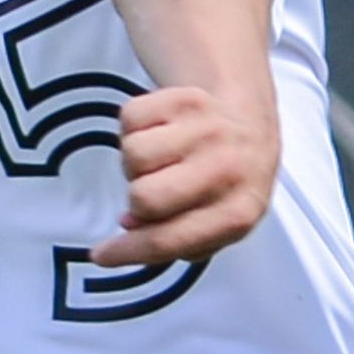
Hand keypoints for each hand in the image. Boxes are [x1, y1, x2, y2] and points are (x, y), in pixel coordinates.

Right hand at [96, 83, 271, 267]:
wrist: (251, 128)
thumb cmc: (227, 185)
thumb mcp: (214, 229)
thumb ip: (173, 241)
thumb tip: (129, 226)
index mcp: (238, 213)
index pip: (167, 240)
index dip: (126, 251)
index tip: (102, 254)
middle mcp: (227, 169)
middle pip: (144, 198)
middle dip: (138, 202)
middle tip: (153, 193)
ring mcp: (208, 129)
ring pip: (133, 154)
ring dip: (137, 163)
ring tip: (162, 162)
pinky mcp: (188, 98)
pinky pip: (129, 118)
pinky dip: (135, 129)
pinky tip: (160, 135)